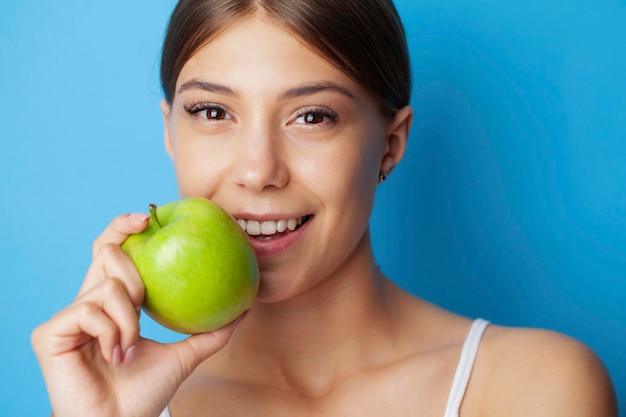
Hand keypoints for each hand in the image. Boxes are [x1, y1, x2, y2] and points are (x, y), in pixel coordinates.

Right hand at [32, 213, 240, 416]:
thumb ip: (209, 332)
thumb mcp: (185, 356)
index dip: (124, 228)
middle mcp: (87, 302)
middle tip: (144, 299)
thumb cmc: (144, 394)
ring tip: (129, 349)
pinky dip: (112, 332)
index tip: (147, 216)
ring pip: (107, 287)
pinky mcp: (48, 332)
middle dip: (135, 273)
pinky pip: (89, 310)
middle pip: (105, 252)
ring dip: (129, 320)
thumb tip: (242, 310)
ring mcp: (66, 317)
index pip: (114, 252)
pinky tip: (114, 356)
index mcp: (111, 303)